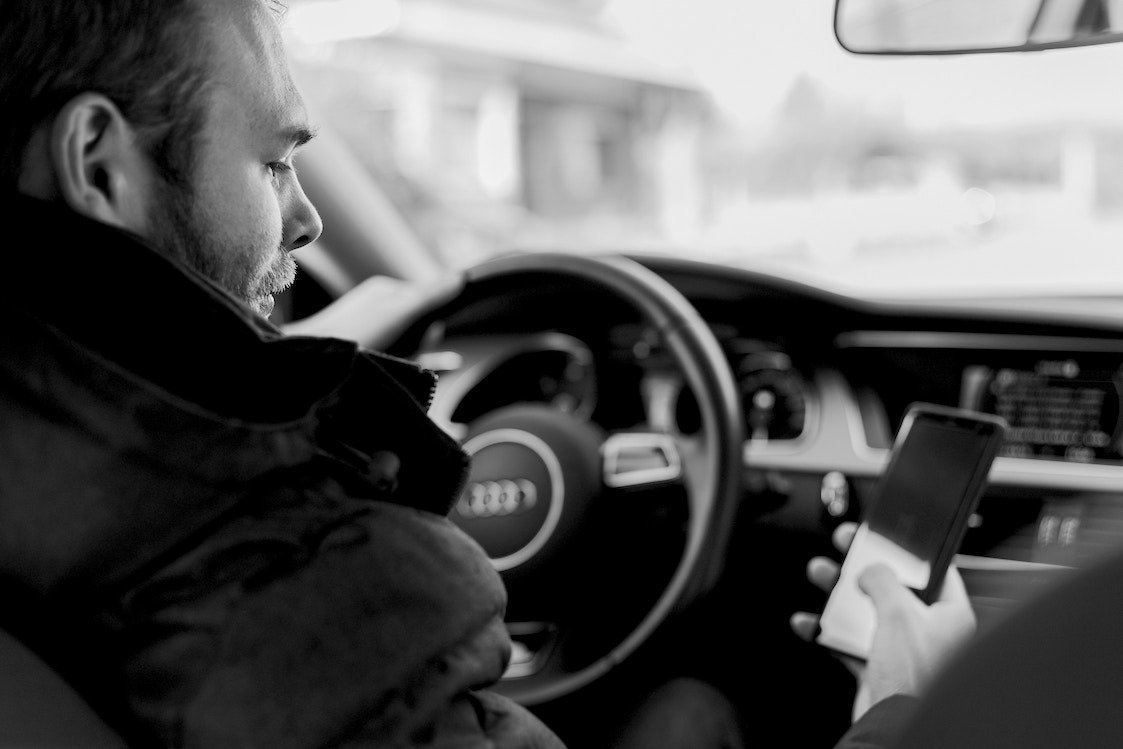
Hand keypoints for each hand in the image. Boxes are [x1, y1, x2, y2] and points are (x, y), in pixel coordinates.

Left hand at [282, 273, 463, 350]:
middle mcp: (379, 306)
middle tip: (413, 351)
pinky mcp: (365, 347)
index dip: (436, 318)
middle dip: (424, 339)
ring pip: (408, 340)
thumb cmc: (356, 333)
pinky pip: (397, 353)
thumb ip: (429, 296)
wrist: (311, 360)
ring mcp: (371, 327)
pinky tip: (414, 368)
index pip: (428, 298)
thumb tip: (460, 277)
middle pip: (419, 321)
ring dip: (415, 353)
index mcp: (387, 291)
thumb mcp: (399, 313)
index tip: (432, 334)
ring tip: (404, 361)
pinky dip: (408, 361)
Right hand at [790, 522, 976, 721]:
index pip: (933, 570)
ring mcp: (902, 651)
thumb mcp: (899, 611)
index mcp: (950, 615)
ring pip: (866, 611)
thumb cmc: (913, 676)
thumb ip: (882, 580)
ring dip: (838, 593)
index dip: (907, 550)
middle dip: (863, 566)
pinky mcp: (878, 669)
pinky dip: (825, 631)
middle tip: (845, 544)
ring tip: (819, 573)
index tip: (885, 535)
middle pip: (892, 586)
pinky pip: (847, 642)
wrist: (894, 725)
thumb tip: (870, 570)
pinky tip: (809, 622)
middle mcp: (929, 632)